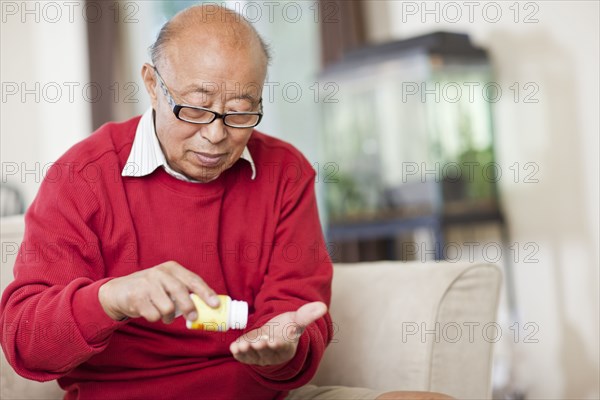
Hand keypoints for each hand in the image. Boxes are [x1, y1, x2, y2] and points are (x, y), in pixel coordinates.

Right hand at [98, 261, 218, 322]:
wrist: (118, 291)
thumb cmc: (150, 289)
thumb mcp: (166, 283)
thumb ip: (184, 290)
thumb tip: (207, 307)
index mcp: (171, 268)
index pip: (193, 279)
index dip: (206, 292)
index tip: (215, 304)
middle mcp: (159, 273)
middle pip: (180, 292)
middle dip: (189, 307)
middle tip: (193, 318)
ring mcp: (146, 284)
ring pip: (167, 307)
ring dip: (167, 317)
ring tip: (163, 314)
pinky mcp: (135, 297)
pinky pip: (154, 315)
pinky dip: (155, 318)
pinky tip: (149, 312)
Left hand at [230, 302, 326, 365]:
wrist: (273, 334)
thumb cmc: (286, 328)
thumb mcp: (297, 320)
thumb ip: (307, 314)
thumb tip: (323, 306)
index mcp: (287, 347)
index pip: (282, 348)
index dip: (278, 345)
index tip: (274, 341)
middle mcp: (273, 355)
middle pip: (266, 353)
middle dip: (261, 348)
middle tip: (257, 343)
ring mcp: (259, 356)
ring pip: (253, 355)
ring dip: (247, 351)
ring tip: (242, 345)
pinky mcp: (248, 354)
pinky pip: (243, 356)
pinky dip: (238, 353)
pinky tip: (234, 346)